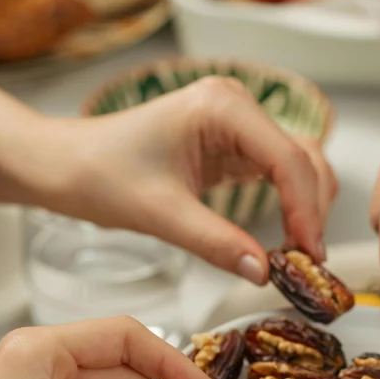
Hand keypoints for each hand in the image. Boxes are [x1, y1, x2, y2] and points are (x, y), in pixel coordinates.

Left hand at [0, 69, 336, 282]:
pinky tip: (286, 239)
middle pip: (305, 157)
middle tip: (307, 263)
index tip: (308, 255)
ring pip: (301, 164)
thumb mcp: (159, 214)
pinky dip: (291, 205)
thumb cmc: (99, 174)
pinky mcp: (234, 146)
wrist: (66, 165)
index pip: (287, 158)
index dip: (306, 210)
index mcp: (221, 106)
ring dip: (308, 207)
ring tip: (299, 255)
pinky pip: (280, 173)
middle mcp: (237, 106)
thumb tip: (265, 272)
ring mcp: (238, 124)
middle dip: (313, 209)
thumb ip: (215, 242)